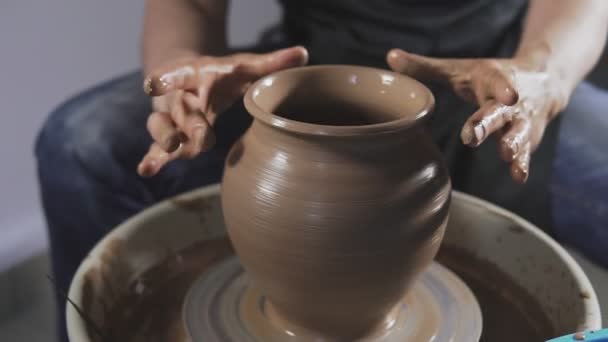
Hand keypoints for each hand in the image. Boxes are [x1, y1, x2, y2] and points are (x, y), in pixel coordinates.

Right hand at [138, 46, 308, 176]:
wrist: (184, 76)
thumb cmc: (219, 74)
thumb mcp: (242, 66)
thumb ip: (271, 63)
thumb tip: (304, 54)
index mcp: (194, 76)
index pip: (178, 75)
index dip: (167, 79)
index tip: (154, 83)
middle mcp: (179, 96)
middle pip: (179, 110)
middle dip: (188, 125)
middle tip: (202, 137)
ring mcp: (169, 117)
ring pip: (160, 127)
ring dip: (164, 140)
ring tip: (167, 153)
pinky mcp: (167, 135)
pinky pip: (156, 148)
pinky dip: (152, 159)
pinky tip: (145, 171)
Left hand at [387, 48, 567, 182]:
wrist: (542, 79)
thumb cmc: (487, 76)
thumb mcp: (459, 69)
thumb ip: (425, 67)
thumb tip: (390, 58)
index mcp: (493, 80)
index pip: (499, 83)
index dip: (503, 89)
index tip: (508, 95)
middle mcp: (510, 102)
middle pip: (499, 113)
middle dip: (488, 124)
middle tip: (474, 136)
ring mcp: (521, 121)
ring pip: (518, 133)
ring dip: (513, 144)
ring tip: (506, 155)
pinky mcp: (526, 138)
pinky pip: (525, 153)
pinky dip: (522, 164)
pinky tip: (519, 176)